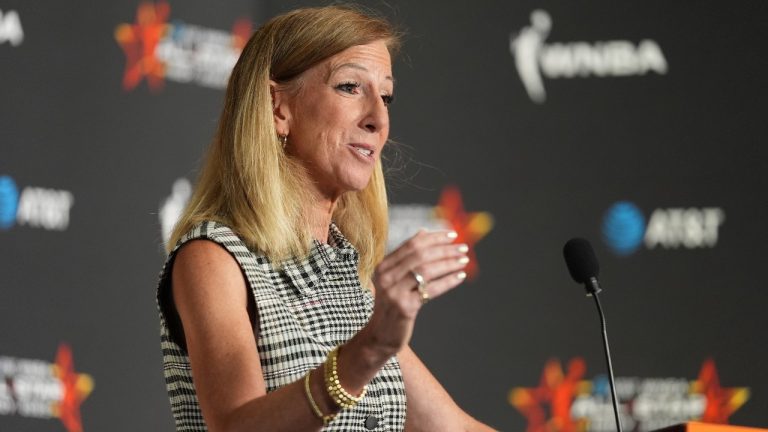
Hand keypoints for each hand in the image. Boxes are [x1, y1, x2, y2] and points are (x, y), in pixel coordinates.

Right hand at [365, 229, 468, 356]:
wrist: (380, 334)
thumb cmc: (392, 304)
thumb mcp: (394, 278)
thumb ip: (407, 257)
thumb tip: (424, 232)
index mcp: (384, 266)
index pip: (412, 244)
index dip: (434, 238)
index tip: (452, 235)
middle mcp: (386, 277)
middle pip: (420, 255)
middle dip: (445, 249)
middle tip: (463, 248)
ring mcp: (395, 292)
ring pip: (427, 270)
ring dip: (449, 263)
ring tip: (464, 261)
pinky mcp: (405, 307)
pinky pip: (431, 290)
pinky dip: (448, 281)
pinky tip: (459, 277)